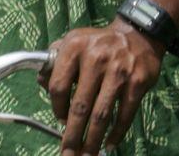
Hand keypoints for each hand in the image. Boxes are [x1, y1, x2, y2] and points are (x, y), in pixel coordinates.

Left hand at [43, 18, 163, 155]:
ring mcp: (118, 71)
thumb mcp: (74, 42)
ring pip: (101, 115)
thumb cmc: (99, 44)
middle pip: (79, 107)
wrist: (136, 34)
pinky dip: (117, 133)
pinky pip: (124, 114)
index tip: (59, 121)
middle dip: (72, 136)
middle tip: (68, 154)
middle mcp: (95, 58)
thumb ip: (55, 61)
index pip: (58, 86)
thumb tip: (41, 83)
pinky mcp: (137, 82)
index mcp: (75, 47)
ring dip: (92, 141)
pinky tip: (110, 144)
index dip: (56, 108)